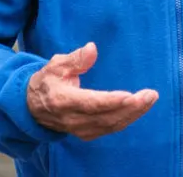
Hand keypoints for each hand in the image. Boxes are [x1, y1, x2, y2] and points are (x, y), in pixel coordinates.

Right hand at [26, 42, 158, 140]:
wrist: (32, 107)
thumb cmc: (47, 81)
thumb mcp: (55, 65)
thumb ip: (75, 58)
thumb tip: (92, 48)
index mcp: (62, 100)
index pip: (90, 103)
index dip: (111, 102)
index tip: (131, 96)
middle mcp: (71, 119)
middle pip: (105, 117)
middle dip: (131, 107)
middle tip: (150, 95)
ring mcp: (79, 129)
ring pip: (110, 125)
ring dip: (133, 114)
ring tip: (150, 99)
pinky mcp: (86, 133)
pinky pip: (109, 128)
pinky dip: (126, 119)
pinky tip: (139, 109)